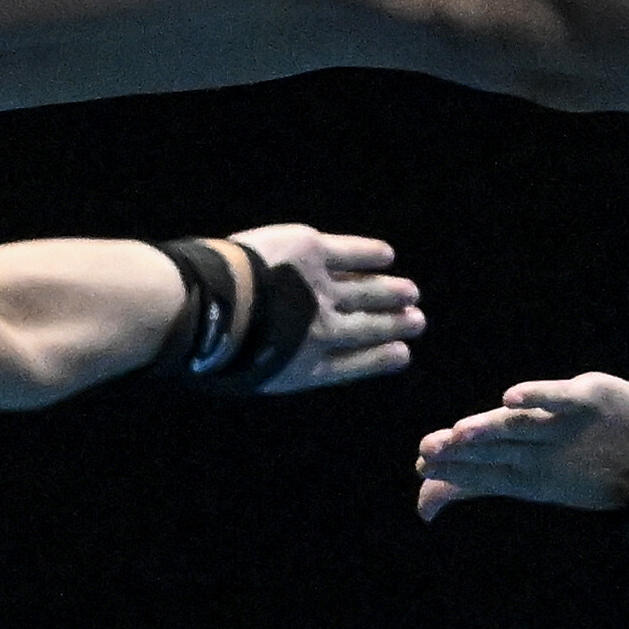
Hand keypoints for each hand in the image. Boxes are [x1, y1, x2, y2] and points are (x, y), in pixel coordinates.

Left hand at [228, 225, 423, 390]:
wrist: (210, 310)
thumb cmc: (213, 349)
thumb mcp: (245, 377)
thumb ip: (270, 368)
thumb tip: (268, 363)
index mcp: (307, 366)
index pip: (355, 363)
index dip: (381, 357)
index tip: (403, 353)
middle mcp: (324, 331)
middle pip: (370, 327)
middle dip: (397, 324)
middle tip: (417, 321)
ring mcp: (320, 290)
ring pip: (369, 292)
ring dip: (393, 292)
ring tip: (411, 294)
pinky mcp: (312, 252)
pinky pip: (353, 252)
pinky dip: (372, 254)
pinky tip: (386, 256)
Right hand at [414, 372, 628, 518]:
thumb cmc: (586, 471)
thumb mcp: (534, 482)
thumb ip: (476, 485)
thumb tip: (424, 504)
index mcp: (528, 478)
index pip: (482, 475)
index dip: (453, 472)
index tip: (422, 466)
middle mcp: (542, 454)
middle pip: (495, 451)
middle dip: (460, 452)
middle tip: (427, 453)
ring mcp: (565, 427)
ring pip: (518, 428)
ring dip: (488, 430)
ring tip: (458, 435)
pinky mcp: (588, 399)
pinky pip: (558, 398)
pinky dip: (536, 396)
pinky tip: (510, 397)